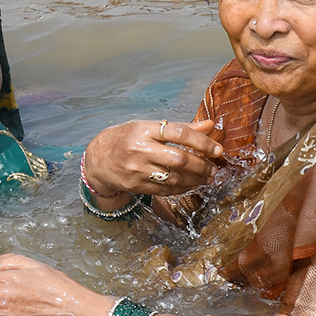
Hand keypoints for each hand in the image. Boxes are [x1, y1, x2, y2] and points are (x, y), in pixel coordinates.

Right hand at [84, 118, 222, 196]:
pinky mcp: (136, 185)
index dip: (202, 142)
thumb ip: (180, 128)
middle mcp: (140, 149)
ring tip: (208, 177)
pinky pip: (166, 190)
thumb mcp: (148, 127)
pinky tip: (192, 184)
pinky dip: (183, 188)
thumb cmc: (126, 139)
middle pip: (179, 159)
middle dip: (202, 165)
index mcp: (144, 130)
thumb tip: (209, 125)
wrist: (97, 158)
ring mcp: (137, 169)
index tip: (218, 149)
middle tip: (214, 168)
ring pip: (174, 178)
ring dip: (196, 179)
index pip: (178, 133)